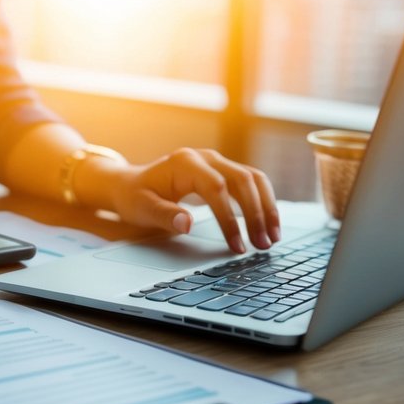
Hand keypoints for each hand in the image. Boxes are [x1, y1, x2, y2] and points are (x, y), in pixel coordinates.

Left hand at [100, 148, 279, 253]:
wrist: (131, 184)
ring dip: (266, 207)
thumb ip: (164, 215)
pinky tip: (268, 224)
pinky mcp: (223, 170)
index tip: (237, 246)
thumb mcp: (142, 208)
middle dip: (256, 214)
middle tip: (262, 245)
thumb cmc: (136, 197)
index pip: (216, 188)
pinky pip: (251, 182)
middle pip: (242, 180)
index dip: (229, 218)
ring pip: (253, 178)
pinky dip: (263, 202)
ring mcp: (216, 161)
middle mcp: (204, 157)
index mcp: (184, 163)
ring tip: (272, 238)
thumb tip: (187, 225)